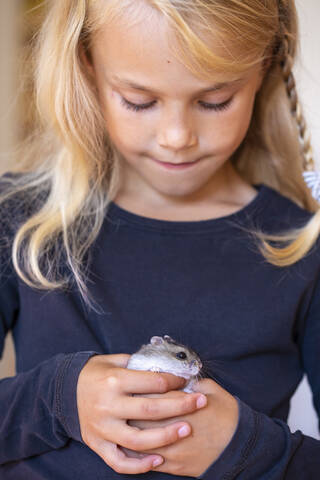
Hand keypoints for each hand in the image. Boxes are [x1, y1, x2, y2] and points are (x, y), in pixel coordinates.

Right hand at [76, 354, 207, 474]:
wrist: (64, 390)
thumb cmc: (95, 372)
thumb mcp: (114, 360)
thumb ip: (139, 365)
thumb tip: (168, 367)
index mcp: (114, 380)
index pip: (153, 382)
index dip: (175, 380)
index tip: (188, 380)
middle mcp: (108, 405)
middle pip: (151, 409)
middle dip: (181, 406)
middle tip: (200, 402)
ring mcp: (102, 427)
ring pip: (139, 440)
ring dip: (166, 436)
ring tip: (187, 429)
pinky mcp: (97, 444)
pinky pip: (119, 461)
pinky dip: (139, 465)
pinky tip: (159, 460)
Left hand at [123, 378, 238, 476]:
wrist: (242, 447)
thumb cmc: (227, 414)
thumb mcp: (211, 389)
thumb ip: (189, 382)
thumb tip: (171, 377)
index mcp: (183, 406)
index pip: (152, 395)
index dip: (140, 388)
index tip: (134, 383)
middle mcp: (174, 428)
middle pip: (141, 417)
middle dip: (129, 408)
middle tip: (122, 399)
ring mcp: (173, 450)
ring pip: (140, 440)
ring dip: (128, 430)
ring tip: (121, 419)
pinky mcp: (174, 466)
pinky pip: (147, 460)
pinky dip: (135, 451)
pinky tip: (129, 440)